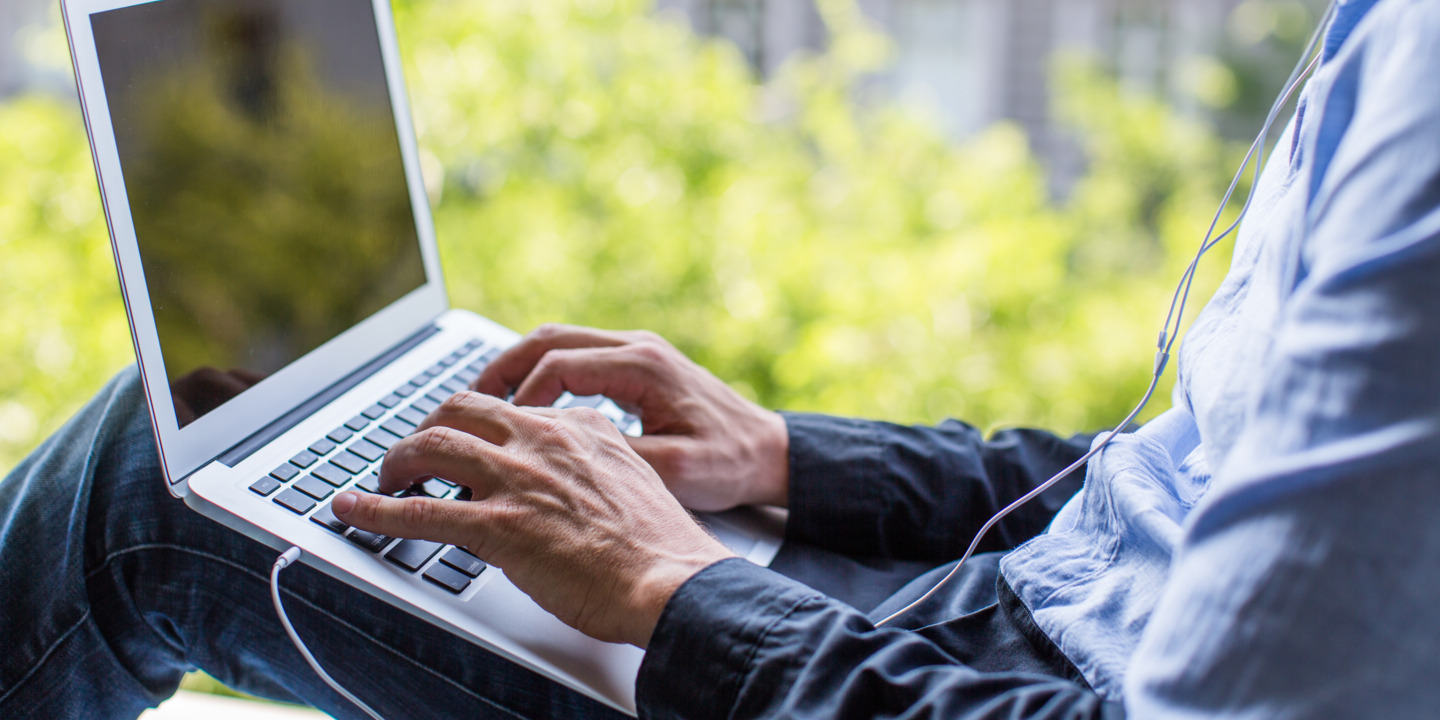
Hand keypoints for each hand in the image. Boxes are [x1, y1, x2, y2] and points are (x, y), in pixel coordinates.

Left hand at [331, 392, 735, 647]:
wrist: (672, 582)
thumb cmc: (658, 547)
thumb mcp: (633, 479)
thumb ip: (595, 463)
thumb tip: (565, 476)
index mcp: (579, 427)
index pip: (510, 408)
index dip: (476, 425)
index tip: (463, 440)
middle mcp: (543, 440)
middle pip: (459, 409)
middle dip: (428, 428)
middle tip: (415, 456)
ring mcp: (517, 479)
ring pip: (431, 446)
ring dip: (396, 462)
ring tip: (383, 481)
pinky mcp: (498, 525)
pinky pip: (418, 511)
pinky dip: (374, 510)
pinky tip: (352, 511)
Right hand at [475, 324, 789, 510]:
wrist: (769, 451)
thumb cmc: (728, 463)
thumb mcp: (674, 470)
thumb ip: (617, 459)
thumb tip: (558, 461)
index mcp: (644, 366)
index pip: (560, 365)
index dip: (520, 396)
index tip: (496, 429)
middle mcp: (637, 347)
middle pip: (549, 339)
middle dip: (502, 369)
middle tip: (464, 403)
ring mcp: (637, 350)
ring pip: (559, 340)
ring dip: (518, 367)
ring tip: (482, 403)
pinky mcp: (637, 363)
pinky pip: (576, 354)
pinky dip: (542, 373)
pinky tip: (524, 406)